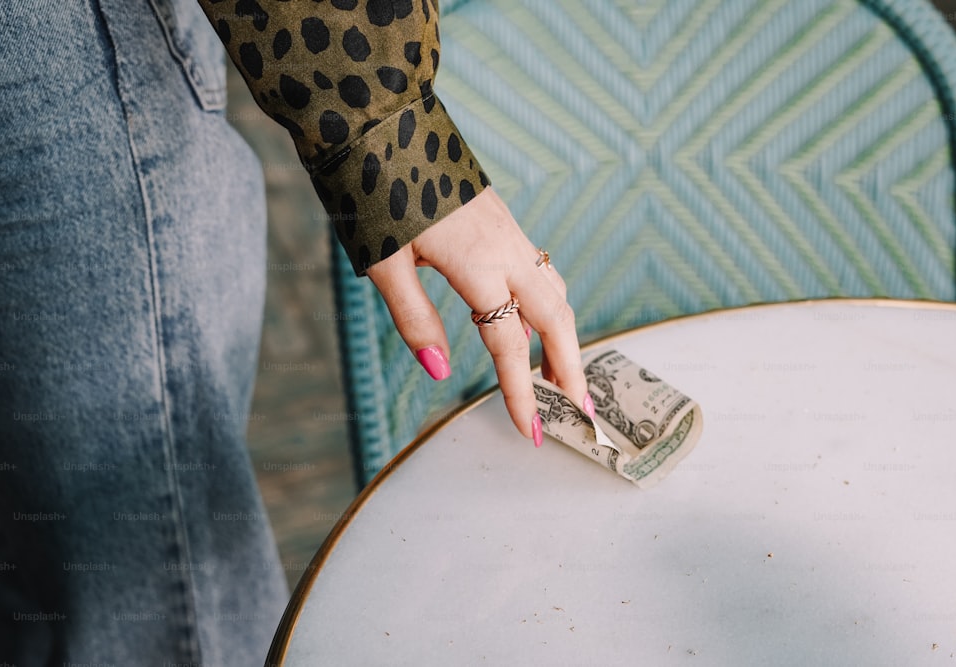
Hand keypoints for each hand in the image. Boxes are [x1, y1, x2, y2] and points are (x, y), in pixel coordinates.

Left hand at [365, 186, 590, 445]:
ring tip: (560, 374)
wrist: (382, 123)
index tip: (534, 432)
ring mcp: (509, 231)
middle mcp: (505, 249)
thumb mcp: (384, 263)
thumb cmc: (375, 193)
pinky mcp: (503, 220)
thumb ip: (415, 318)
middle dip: (571, 366)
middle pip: (557, 318)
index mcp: (477, 264)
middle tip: (580, 410)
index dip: (523, 393)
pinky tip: (531, 323)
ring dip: (564, 335)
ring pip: (555, 291)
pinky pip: (540, 271)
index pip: (510, 344)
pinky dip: (547, 305)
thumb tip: (440, 370)